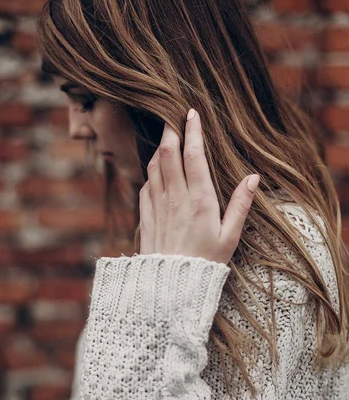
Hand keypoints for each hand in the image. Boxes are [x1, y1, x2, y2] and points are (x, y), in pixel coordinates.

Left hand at [139, 109, 259, 263]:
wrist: (171, 287)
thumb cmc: (206, 262)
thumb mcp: (230, 236)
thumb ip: (241, 205)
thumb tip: (253, 177)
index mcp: (200, 201)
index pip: (193, 156)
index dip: (192, 131)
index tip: (192, 113)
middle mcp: (176, 198)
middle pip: (168, 153)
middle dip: (170, 131)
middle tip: (173, 116)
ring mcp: (158, 205)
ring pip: (154, 166)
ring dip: (159, 148)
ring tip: (167, 138)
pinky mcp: (146, 215)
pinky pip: (145, 185)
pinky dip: (151, 171)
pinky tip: (157, 170)